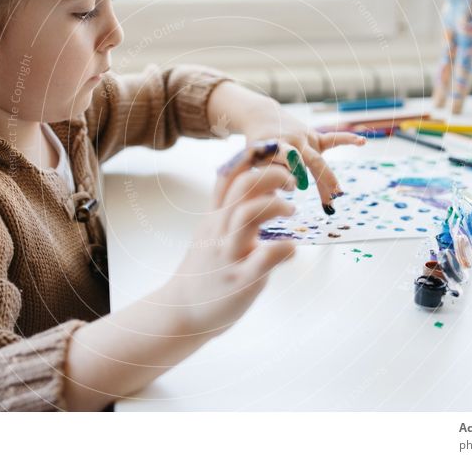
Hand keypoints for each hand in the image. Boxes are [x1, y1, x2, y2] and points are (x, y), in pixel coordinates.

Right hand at [162, 141, 296, 339]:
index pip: (229, 175)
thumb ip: (224, 208)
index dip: (254, 159)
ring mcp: (229, 254)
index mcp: (215, 217)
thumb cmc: (202, 271)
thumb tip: (249, 183)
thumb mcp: (208, 232)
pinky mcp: (241, 280)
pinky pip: (264, 257)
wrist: (181, 312)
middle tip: (290, 185)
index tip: (274, 160)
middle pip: (243, 186)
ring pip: (248, 214)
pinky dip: (284, 248)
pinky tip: (290, 250)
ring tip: (291, 212)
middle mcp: (220, 231)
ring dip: (276, 206)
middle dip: (272, 176)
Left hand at [241, 105, 366, 214]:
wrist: (262, 117)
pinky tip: (363, 142)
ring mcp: (307, 138)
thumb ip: (266, 175)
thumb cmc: (256, 146)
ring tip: (336, 196)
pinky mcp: (315, 137)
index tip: (293, 190)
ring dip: (327, 180)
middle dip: (322, 180)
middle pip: (312, 162)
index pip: (287, 163)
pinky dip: (348, 140)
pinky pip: (334, 139)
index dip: (290, 176)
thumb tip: (290, 190)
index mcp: (278, 146)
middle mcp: (295, 141)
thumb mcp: (253, 160)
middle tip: (330, 200)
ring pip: (319, 161)